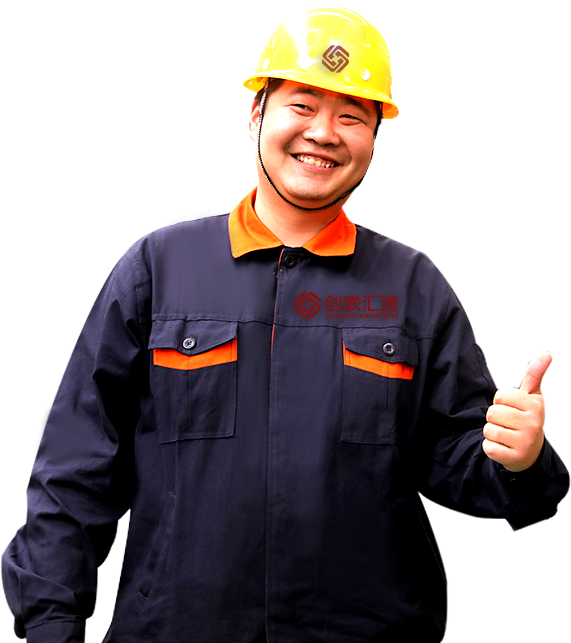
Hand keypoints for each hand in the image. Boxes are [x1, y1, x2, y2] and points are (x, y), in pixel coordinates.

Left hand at [482, 351, 551, 471]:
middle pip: (492, 412)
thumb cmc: (526, 418)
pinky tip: (504, 448)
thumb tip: (546, 353)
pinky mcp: (514, 458)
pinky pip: (488, 447)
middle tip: (507, 424)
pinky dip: (491, 448)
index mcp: (535, 405)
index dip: (500, 402)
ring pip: (488, 429)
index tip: (511, 408)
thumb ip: (534, 375)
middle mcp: (533, 424)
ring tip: (506, 435)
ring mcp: (525, 442)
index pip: (500, 395)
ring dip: (492, 433)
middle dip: (494, 418)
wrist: (531, 453)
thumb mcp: (532, 397)